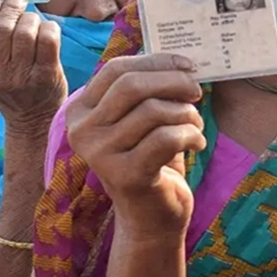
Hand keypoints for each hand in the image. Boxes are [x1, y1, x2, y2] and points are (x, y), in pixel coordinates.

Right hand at [0, 0, 67, 131]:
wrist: (32, 118)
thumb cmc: (10, 84)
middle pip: (2, 26)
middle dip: (12, 6)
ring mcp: (20, 77)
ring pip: (25, 30)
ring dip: (31, 17)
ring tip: (32, 18)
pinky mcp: (45, 76)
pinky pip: (47, 39)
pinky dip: (49, 27)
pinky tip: (47, 28)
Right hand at [64, 53, 204, 239]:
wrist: (150, 217)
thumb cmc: (148, 160)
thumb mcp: (138, 120)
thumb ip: (144, 90)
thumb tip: (177, 59)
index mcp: (79, 112)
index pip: (115, 70)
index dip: (156, 62)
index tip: (187, 65)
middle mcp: (82, 132)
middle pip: (132, 86)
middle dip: (173, 82)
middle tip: (197, 92)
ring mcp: (100, 154)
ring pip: (153, 111)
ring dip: (186, 113)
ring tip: (195, 125)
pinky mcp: (126, 175)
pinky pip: (166, 137)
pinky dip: (190, 135)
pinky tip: (197, 144)